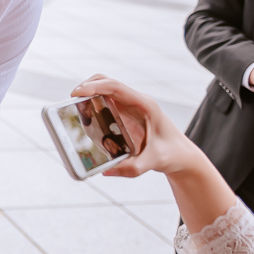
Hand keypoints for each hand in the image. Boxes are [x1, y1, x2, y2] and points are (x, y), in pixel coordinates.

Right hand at [70, 75, 210, 177]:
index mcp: (145, 105)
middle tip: (71, 99)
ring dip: (88, 93)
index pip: (116, 87)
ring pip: (105, 88)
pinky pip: (106, 100)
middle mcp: (136, 101)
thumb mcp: (154, 162)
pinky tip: (84, 115)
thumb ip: (133, 168)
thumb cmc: (172, 155)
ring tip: (74, 106)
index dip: (94, 87)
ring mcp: (130, 106)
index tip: (76, 93)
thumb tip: (107, 172)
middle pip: (107, 82)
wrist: (182, 155)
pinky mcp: (125, 113)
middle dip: (87, 86)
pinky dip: (92, 102)